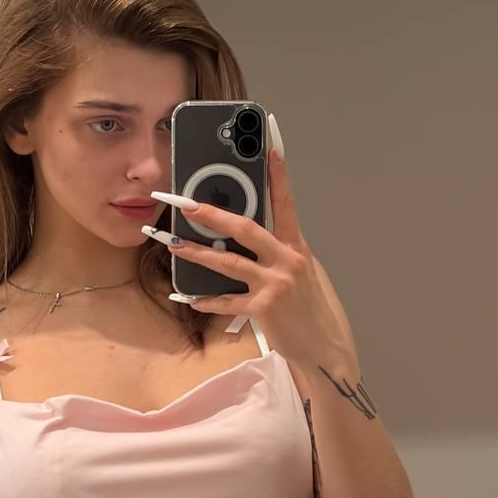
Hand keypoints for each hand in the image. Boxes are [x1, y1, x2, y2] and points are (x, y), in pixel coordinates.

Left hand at [149, 144, 353, 369]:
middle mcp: (286, 260)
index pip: (286, 204)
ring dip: (195, 252)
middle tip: (185, 203)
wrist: (325, 348)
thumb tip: (253, 239)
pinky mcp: (263, 309)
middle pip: (244, 228)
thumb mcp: (304, 273)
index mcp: (296, 247)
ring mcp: (275, 284)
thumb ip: (281, 254)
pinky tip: (189, 298)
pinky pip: (227, 302)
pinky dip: (206, 301)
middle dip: (211, 214)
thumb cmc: (312, 309)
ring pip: (227, 262)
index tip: (269, 149)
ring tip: (172, 244)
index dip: (278, 176)